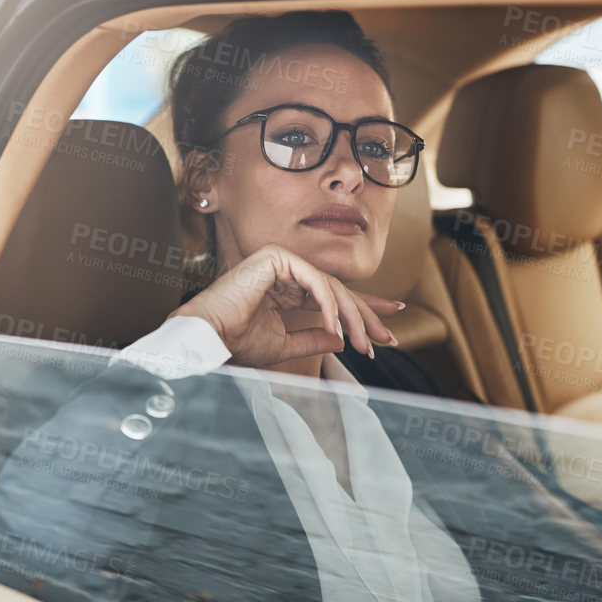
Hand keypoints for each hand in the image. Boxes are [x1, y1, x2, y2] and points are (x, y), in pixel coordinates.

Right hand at [169, 244, 402, 367]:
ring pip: (331, 286)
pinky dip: (330, 306)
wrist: (211, 338)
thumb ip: (314, 338)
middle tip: (386, 338)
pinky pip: (315, 281)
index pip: (331, 294)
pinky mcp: (277, 257)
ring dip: (352, 317)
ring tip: (363, 344)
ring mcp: (281, 260)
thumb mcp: (286, 344)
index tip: (390, 320)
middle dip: (366, 315)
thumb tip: (341, 338)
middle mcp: (285, 269)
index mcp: (286, 287)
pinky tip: (338, 328)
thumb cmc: (238, 341)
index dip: (362, 307)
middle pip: (337, 289)